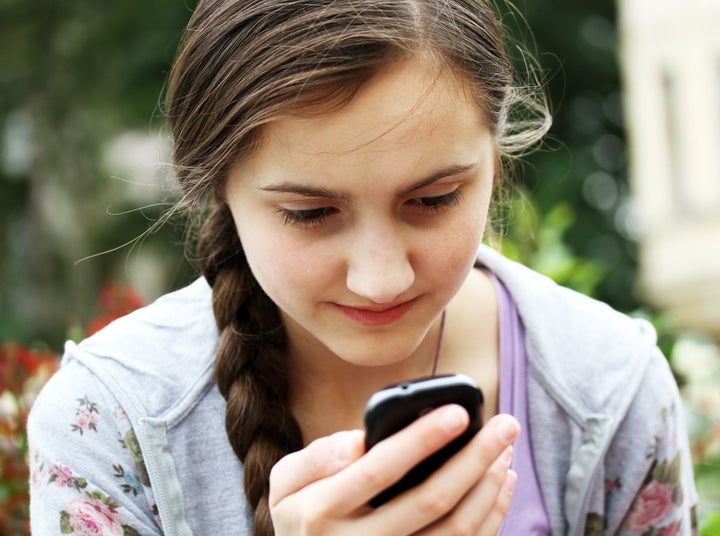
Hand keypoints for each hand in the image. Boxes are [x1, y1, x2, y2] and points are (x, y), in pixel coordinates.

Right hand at [269, 406, 519, 534]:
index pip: (379, 470)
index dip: (420, 440)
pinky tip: (501, 481)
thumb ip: (315, 458)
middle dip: (474, 459)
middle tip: (505, 425)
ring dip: (488, 486)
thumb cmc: (302, 515)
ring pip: (455, 530)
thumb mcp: (285, 483)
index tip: (457, 413)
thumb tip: (357, 441)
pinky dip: (491, 515)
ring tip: (506, 449)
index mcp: (323, 512)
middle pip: (430, 501)